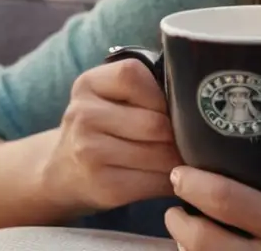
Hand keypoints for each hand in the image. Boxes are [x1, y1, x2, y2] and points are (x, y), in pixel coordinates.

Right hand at [39, 59, 183, 215]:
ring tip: (184, 156)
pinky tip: (173, 177)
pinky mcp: (104, 187)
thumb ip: (143, 87)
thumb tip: (199, 98)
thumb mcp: (107, 96)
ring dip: (179, 158)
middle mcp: (83, 115)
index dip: (160, 93)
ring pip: (160, 154)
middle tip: (190, 137)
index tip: (167, 107)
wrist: (62, 172)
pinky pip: (155, 182)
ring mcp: (90, 153)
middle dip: (178, 132)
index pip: (133, 74)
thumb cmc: (100, 126)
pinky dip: (172, 180)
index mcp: (88, 84)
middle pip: (154, 122)